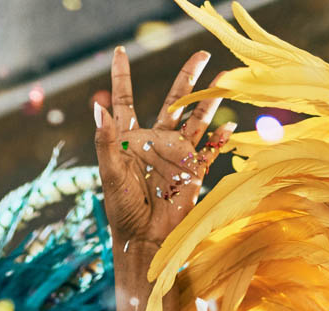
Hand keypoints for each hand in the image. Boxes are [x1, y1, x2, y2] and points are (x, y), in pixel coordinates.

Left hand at [95, 47, 233, 253]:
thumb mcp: (110, 175)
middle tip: (201, 55)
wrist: (145, 241)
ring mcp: (177, 157)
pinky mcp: (193, 173)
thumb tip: (98, 108)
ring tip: (224, 78)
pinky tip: (230, 125)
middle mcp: (156, 143)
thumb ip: (106, 142)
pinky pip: (210, 152)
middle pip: (173, 103)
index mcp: (130, 140)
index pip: (126, 101)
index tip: (120, 52)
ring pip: (196, 121)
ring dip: (210, 101)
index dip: (122, 77)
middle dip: (187, 79)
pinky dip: (221, 139)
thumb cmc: (122, 212)